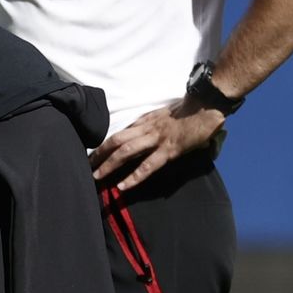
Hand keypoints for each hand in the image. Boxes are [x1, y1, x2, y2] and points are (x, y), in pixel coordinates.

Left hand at [89, 100, 224, 191]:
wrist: (205, 106)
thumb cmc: (188, 111)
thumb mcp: (163, 115)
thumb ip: (152, 125)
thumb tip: (143, 134)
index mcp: (144, 121)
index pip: (119, 133)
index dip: (104, 145)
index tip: (93, 154)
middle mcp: (146, 129)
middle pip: (115, 141)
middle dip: (99, 154)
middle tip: (86, 165)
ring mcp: (156, 140)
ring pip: (125, 152)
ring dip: (108, 165)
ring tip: (96, 177)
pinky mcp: (168, 150)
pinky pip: (147, 166)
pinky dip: (133, 177)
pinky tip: (122, 186)